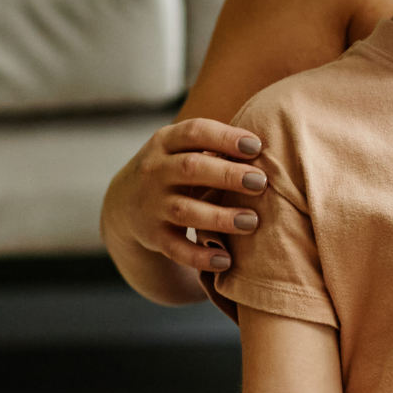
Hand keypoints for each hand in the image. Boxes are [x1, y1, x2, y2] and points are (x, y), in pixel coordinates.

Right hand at [114, 119, 268, 274]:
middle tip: (261, 183)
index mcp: (165, 142)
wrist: (124, 203)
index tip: (257, 146)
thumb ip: (216, 146)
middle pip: (191, 169)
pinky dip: (200, 257)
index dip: (226, 138)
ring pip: (185, 211)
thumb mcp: (183, 149)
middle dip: (228, 175)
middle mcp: (155, 171)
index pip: (195, 132)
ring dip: (220, 217)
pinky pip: (176, 248)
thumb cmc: (174, 168)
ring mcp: (152, 205)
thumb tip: (269, 147)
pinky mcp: (153, 236)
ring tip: (252, 221)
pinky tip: (227, 260)